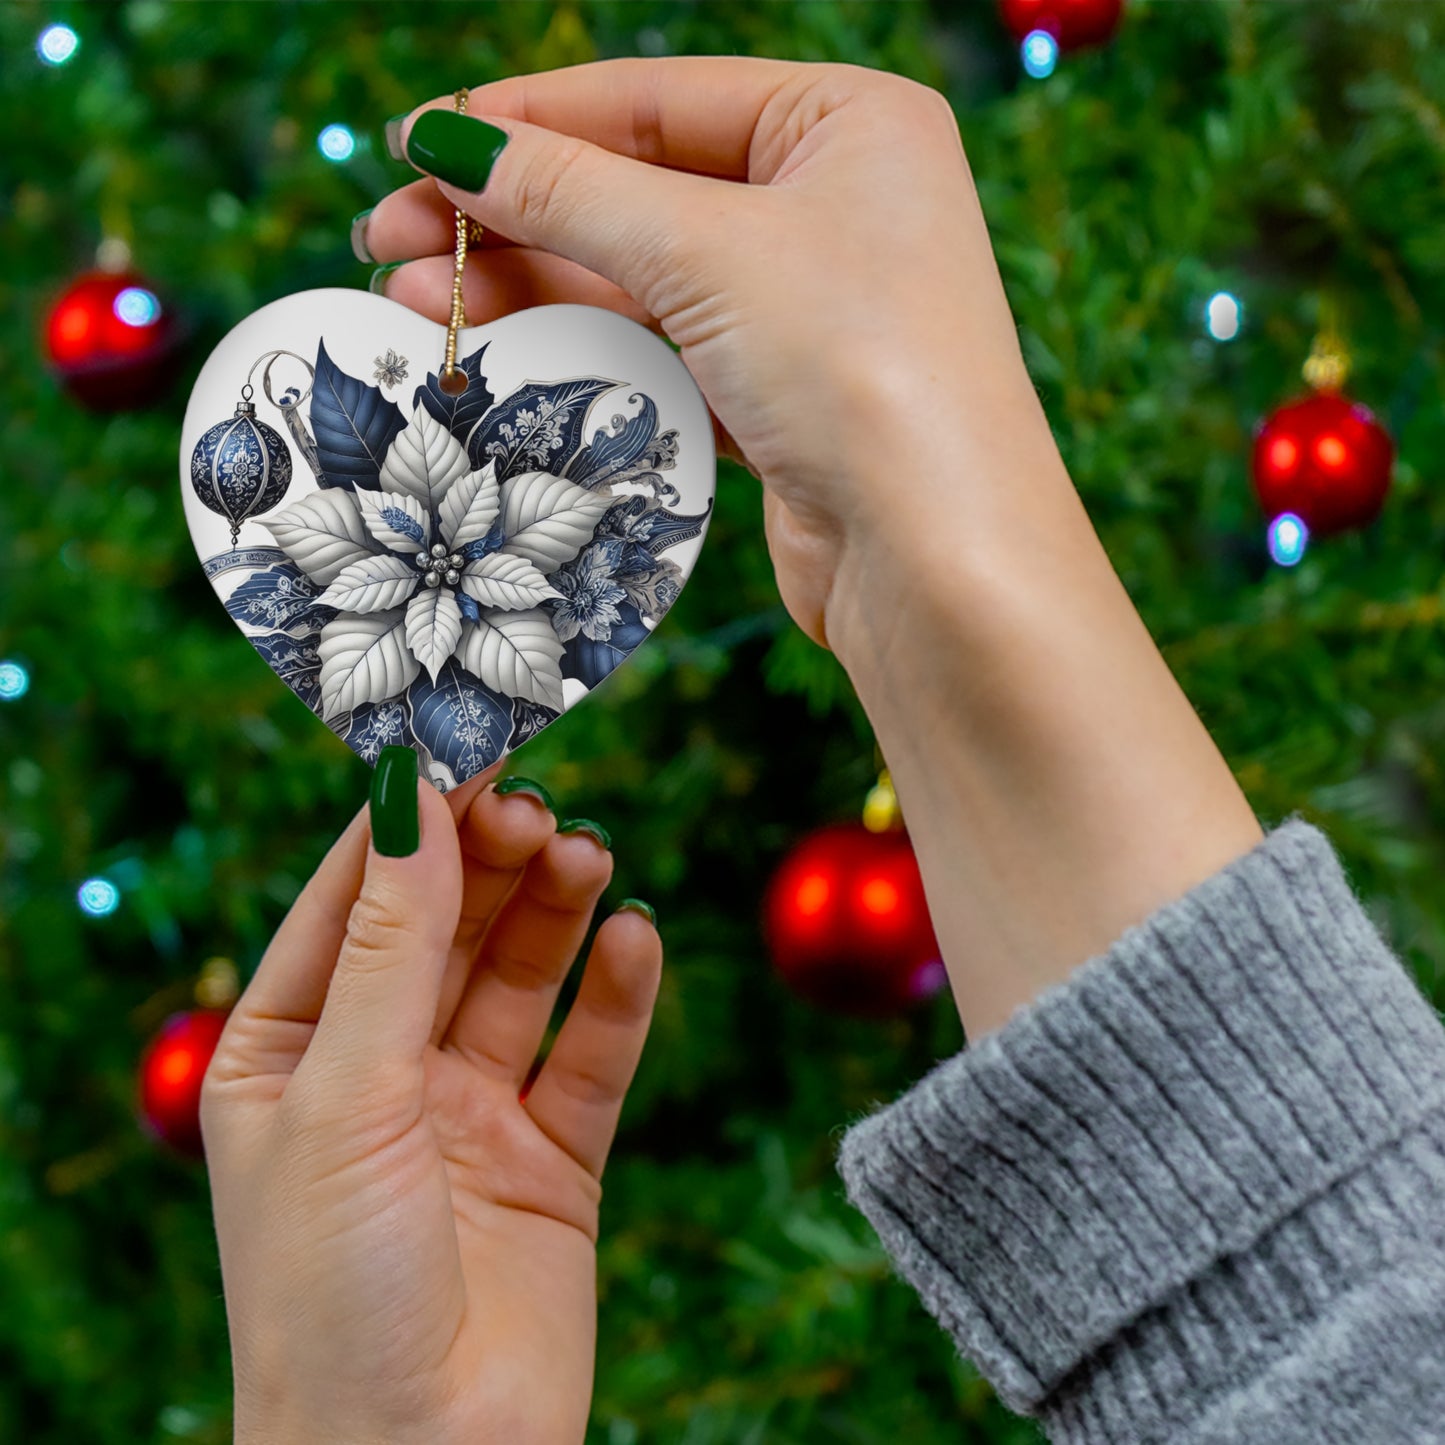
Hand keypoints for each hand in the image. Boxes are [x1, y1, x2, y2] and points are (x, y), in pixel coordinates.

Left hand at [201, 762, 660, 1444]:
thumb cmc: (331, 1292)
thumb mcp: (346, 1094)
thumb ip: (391, 945)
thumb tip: (410, 797)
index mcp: (289, 1054)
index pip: (352, 903)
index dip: (408, 824)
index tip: (464, 746)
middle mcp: (380, 1073)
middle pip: (447, 928)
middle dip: (490, 862)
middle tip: (539, 807)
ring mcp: (469, 1114)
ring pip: (521, 977)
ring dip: (556, 911)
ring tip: (589, 857)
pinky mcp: (553, 1159)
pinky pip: (591, 1055)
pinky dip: (617, 994)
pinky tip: (635, 938)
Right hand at [361, 56, 1036, 650]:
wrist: (936, 558)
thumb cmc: (858, 368)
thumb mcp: (706, 251)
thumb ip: (571, 191)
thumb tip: (450, 140)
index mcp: (847, 123)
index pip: (655, 99)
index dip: (527, 119)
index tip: (416, 141)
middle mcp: (833, 203)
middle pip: (637, 188)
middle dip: (509, 213)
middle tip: (388, 236)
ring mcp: (807, 305)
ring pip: (640, 276)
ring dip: (528, 286)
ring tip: (413, 299)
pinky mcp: (781, 394)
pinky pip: (661, 349)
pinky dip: (582, 347)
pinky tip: (496, 350)